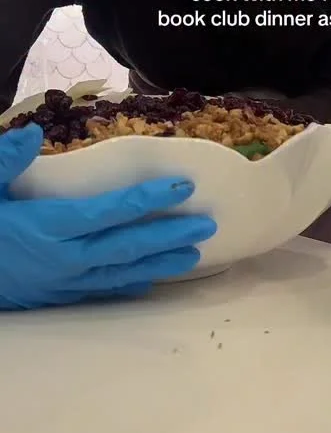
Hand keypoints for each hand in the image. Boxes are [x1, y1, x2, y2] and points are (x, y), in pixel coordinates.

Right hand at [0, 123, 216, 309]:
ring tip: (195, 254)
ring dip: (160, 264)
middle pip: (126, 246)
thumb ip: (5, 162)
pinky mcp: (57, 298)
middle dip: (169, 234)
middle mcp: (63, 259)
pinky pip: (102, 292)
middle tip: (207, 222)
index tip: (181, 187)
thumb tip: (34, 133)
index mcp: (47, 228)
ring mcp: (62, 283)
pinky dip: (130, 285)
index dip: (147, 200)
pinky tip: (153, 280)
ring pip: (121, 274)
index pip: (109, 212)